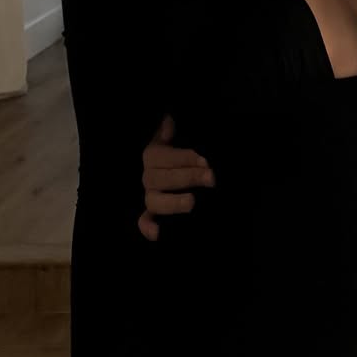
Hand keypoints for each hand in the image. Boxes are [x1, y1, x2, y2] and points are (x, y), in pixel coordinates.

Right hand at [137, 115, 213, 241]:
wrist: (194, 165)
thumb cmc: (189, 146)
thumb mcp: (185, 133)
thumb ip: (173, 129)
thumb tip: (168, 122)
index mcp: (154, 154)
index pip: (163, 157)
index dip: (183, 158)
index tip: (205, 159)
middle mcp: (149, 176)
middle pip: (161, 179)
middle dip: (188, 178)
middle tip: (211, 178)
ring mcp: (150, 195)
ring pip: (153, 201)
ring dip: (172, 202)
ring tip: (192, 203)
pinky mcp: (153, 213)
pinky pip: (145, 221)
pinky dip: (148, 228)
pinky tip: (157, 234)